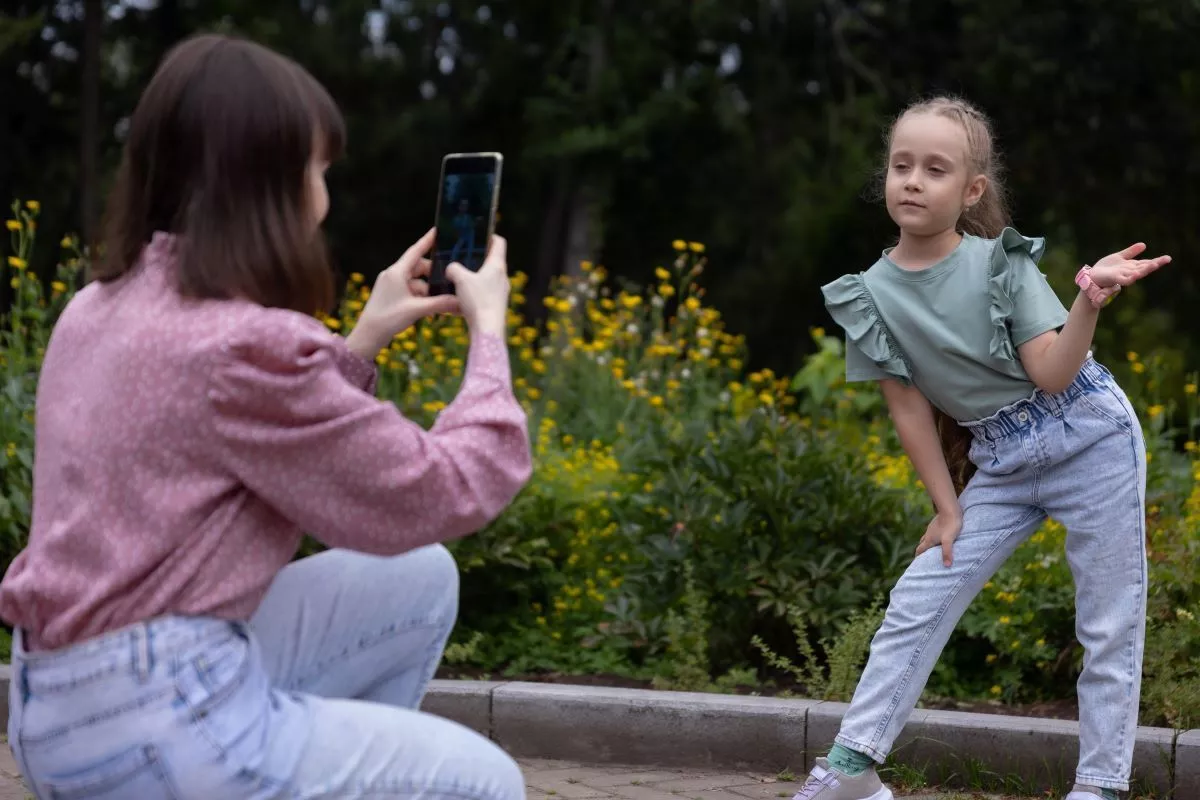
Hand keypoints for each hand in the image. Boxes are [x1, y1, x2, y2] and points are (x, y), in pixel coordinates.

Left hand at [347, 229, 460, 357]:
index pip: (415, 251)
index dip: (427, 241)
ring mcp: (391, 285)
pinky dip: (421, 297)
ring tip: (440, 301)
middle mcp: (393, 275)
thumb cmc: (388, 319)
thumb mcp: (417, 310)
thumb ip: (439, 304)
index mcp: (396, 272)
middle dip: (432, 275)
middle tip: (448, 281)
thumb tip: (460, 301)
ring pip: (416, 281)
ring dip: (428, 290)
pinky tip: (430, 308)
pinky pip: (410, 290)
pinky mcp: (391, 295)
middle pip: (418, 268)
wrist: (368, 335)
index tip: (437, 231)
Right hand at [446, 235, 509, 337]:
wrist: (488, 329)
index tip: (478, 235)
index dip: (490, 236)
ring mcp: (501, 292)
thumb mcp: (460, 279)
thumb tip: (451, 268)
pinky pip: (485, 293)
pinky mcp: (496, 305)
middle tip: (462, 257)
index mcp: (497, 265)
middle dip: (477, 258)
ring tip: (458, 278)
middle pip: (492, 260)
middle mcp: (502, 277)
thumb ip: (453, 268)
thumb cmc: (477, 300)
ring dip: (475, 276)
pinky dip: (475, 291)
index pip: (499, 242)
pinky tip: (461, 298)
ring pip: (487, 278)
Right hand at [916, 509, 962, 566]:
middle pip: (922, 544)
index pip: (919, 550)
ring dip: (927, 543)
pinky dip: (933, 537)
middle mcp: (928, 534)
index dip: (918, 557)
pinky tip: (940, 537)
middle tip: (925, 558)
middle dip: (922, 551)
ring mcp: (932, 528)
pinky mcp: (936, 523)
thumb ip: (947, 553)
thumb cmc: (950, 525)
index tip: (917, 563)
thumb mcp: (948, 540)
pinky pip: (932, 532)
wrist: (950, 509)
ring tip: (933, 549)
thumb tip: (947, 566)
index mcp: (929, 540)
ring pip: (927, 537)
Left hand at [1088, 242, 1170, 289]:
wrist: (1093, 277)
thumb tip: (1144, 244)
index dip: (1157, 261)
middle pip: (1145, 267)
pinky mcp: (1116, 279)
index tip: (1167, 258)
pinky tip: (1136, 274)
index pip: (1147, 263)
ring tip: (1155, 264)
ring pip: (1138, 273)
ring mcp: (1124, 276)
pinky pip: (1125, 279)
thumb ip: (1131, 252)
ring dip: (1146, 269)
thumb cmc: (1106, 268)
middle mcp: (1130, 271)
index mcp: (1132, 266)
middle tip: (1166, 260)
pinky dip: (1131, 277)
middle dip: (1155, 264)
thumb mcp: (1120, 257)